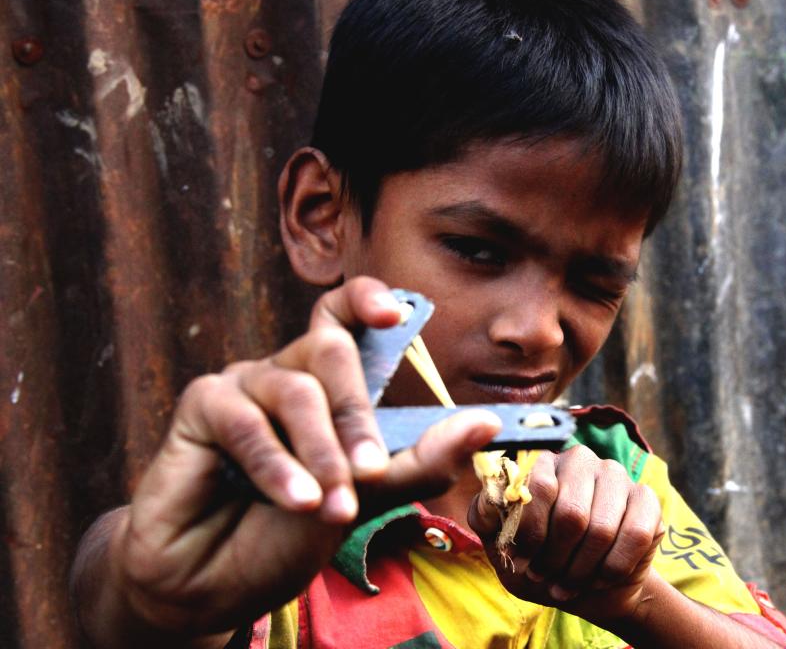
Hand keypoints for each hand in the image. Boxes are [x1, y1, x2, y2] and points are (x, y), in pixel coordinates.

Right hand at [82, 277, 500, 643]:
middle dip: (358, 414)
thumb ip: (423, 459)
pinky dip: (277, 466)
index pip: (343, 315)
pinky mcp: (202, 406)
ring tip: (332, 506)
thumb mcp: (368, 498)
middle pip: (331, 350)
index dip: (366, 298)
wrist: (218, 583)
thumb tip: (487, 423)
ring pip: (297, 389)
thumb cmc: (289, 534)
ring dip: (322, 453)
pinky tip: (296, 500)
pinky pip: (247, 420)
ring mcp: (243, 385)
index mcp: (327, 384)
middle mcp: (286, 373)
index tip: (396, 314)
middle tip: (369, 473)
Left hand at [467, 445, 664, 627]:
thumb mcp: (503, 546)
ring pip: (601, 529)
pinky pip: (634, 535)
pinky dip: (614, 568)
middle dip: (557, 559)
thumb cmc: (540, 562)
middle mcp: (579, 460)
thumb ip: (486, 517)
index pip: (538, 486)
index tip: (524, 561)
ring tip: (571, 583)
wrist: (589, 589)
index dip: (530, 534)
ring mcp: (616, 475)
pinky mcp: (646, 499)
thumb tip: (488, 499)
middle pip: (571, 514)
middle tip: (548, 579)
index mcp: (542, 462)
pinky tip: (603, 576)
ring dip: (583, 570)